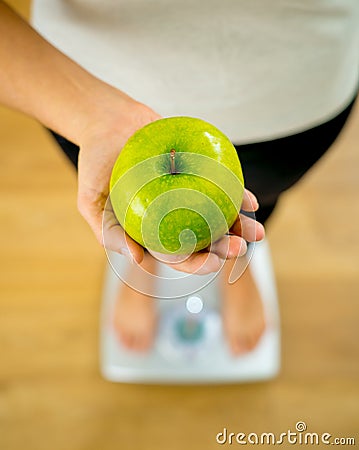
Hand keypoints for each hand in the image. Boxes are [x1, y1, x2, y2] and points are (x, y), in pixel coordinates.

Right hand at [76, 90, 263, 273]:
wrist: (109, 123)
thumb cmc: (96, 162)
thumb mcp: (91, 200)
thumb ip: (109, 232)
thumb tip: (138, 260)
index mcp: (151, 230)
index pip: (175, 254)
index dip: (195, 264)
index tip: (213, 264)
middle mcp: (172, 216)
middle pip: (201, 239)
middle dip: (224, 249)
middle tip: (240, 248)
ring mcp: (187, 195)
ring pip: (216, 215)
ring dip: (238, 227)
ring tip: (257, 233)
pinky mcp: (197, 173)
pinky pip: (219, 185)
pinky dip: (237, 195)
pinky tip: (252, 202)